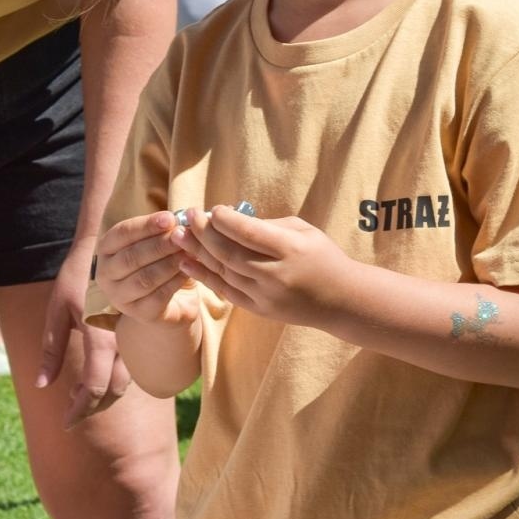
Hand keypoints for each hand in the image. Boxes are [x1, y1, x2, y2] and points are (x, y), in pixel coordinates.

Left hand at [37, 238, 135, 428]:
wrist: (107, 247)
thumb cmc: (77, 276)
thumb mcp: (56, 311)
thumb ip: (51, 350)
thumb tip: (42, 386)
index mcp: (100, 337)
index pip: (95, 388)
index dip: (80, 411)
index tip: (65, 423)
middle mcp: (122, 341)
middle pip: (114, 390)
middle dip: (92, 407)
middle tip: (71, 414)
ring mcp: (133, 336)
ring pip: (125, 380)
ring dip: (104, 394)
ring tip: (80, 396)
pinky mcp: (136, 331)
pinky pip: (130, 364)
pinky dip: (113, 377)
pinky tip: (96, 375)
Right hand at [94, 211, 201, 327]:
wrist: (170, 301)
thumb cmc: (160, 263)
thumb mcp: (158, 243)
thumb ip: (164, 231)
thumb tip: (181, 218)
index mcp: (106, 250)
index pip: (122, 233)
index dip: (146, 225)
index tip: (170, 218)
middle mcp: (106, 274)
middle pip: (131, 257)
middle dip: (160, 244)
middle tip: (182, 235)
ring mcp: (119, 297)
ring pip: (144, 278)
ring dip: (169, 263)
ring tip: (189, 252)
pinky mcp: (138, 313)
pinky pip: (158, 296)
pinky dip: (175, 281)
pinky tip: (189, 271)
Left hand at [173, 206, 349, 327]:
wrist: (340, 300)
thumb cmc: (323, 256)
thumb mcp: (304, 231)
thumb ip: (268, 225)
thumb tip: (231, 219)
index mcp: (290, 249)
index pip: (248, 233)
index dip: (225, 219)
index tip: (212, 208)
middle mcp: (275, 274)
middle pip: (229, 252)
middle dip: (203, 233)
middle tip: (187, 216)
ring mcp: (265, 295)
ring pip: (222, 271)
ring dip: (197, 252)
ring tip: (178, 236)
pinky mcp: (258, 309)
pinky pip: (225, 290)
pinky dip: (204, 276)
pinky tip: (186, 262)